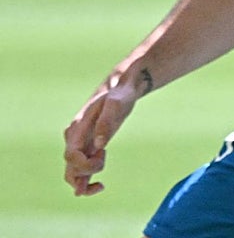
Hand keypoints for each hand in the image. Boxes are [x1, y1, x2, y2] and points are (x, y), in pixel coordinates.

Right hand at [63, 67, 150, 194]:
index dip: (84, 164)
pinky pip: (81, 170)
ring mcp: (81, 144)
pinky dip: (86, 181)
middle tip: (104, 161)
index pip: (71, 155)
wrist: (121, 89)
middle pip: (69, 167)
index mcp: (78, 128)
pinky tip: (100, 185)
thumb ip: (107, 122)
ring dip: (82, 183)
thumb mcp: (116, 104)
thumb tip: (99, 145)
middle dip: (85, 174)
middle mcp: (75, 138)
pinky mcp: (89, 148)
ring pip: (72, 172)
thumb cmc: (119, 95)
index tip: (103, 155)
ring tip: (101, 186)